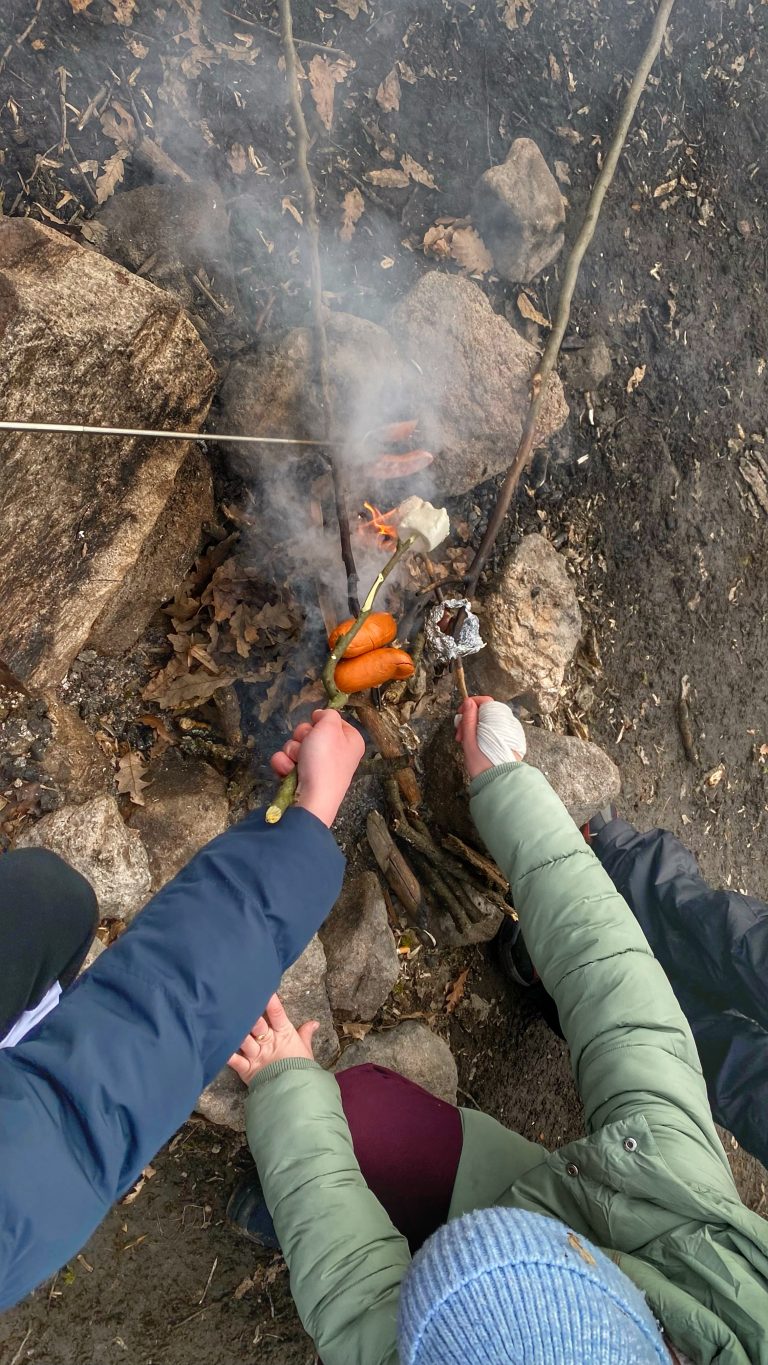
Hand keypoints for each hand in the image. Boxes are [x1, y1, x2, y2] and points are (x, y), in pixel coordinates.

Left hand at [228, 994, 318, 1085]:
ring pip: (244, 1040)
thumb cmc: (300, 1069)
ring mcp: (257, 1056)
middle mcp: (269, 1042)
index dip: (271, 1001)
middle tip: (240, 1003)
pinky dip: (227, 1055)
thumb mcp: (305, 1049)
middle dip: (250, 1016)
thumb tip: (314, 1022)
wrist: (297, 1093)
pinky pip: (235, 1061)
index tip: (264, 989)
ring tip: (225, 1019)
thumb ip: (306, 1033)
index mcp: (284, 1034)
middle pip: (257, 1025)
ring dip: (236, 1032)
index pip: (277, 1014)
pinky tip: (217, 1045)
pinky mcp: (248, 1070)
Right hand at [270, 708, 364, 826]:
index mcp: (351, 741)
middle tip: (305, 745)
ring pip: (296, 746)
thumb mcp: (330, 726)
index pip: (333, 721)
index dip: (320, 721)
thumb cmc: (325, 760)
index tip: (316, 724)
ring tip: (295, 762)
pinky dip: (284, 764)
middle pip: (311, 732)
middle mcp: (337, 753)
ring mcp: (319, 767)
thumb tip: (321, 716)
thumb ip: (327, 714)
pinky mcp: (303, 778)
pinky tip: (287, 771)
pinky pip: (288, 761)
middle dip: (301, 737)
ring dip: (291, 751)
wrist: (312, 798)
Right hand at [455, 696, 525, 779]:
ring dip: (475, 728)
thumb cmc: (483, 766)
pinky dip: (483, 734)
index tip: (460, 714)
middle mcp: (506, 724)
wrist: (498, 783)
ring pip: (488, 722)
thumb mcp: (470, 741)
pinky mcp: (510, 741)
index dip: (470, 705)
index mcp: (497, 721)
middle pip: (485, 713)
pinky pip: (494, 731)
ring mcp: (509, 732)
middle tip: (459, 735)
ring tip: (465, 743)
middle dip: (469, 720)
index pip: (485, 701)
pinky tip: (476, 745)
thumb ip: (469, 719)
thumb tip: (468, 702)